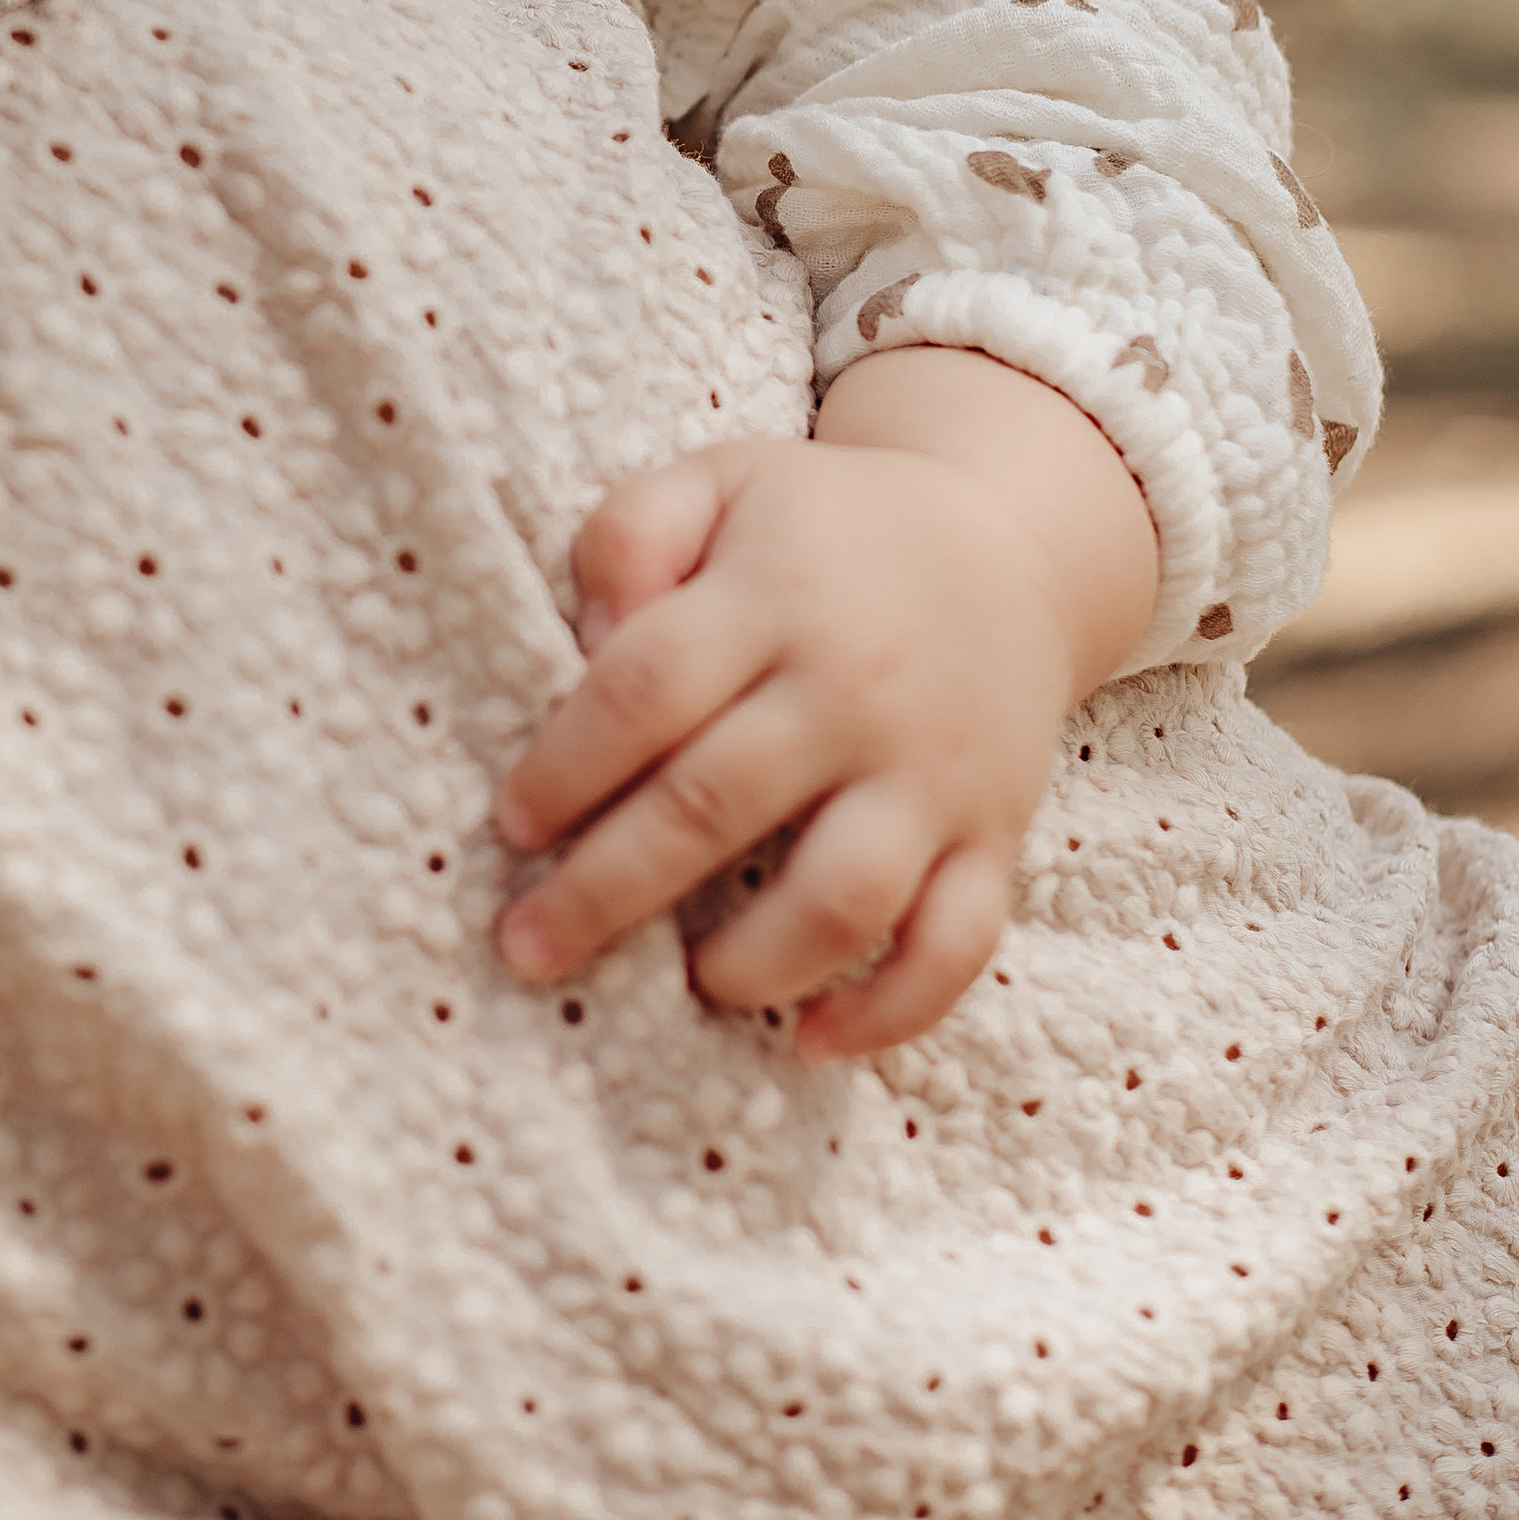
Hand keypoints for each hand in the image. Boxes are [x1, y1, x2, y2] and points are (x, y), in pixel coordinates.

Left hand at [492, 347, 1159, 1055]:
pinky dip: (889, 1011)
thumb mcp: (721, 481)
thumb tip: (590, 641)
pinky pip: (955, 947)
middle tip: (526, 948)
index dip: (566, 763)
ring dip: (748, 962)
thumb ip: (631, 533)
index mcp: (775, 594)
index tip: (511, 825)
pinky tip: (808, 1039)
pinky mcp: (993, 836)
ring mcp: (932, 773)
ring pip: (840, 897)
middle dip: (604, 890)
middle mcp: (855, 690)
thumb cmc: (823, 529)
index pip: (646, 687)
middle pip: (713, 803)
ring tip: (681, 984)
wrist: (1007, 544)